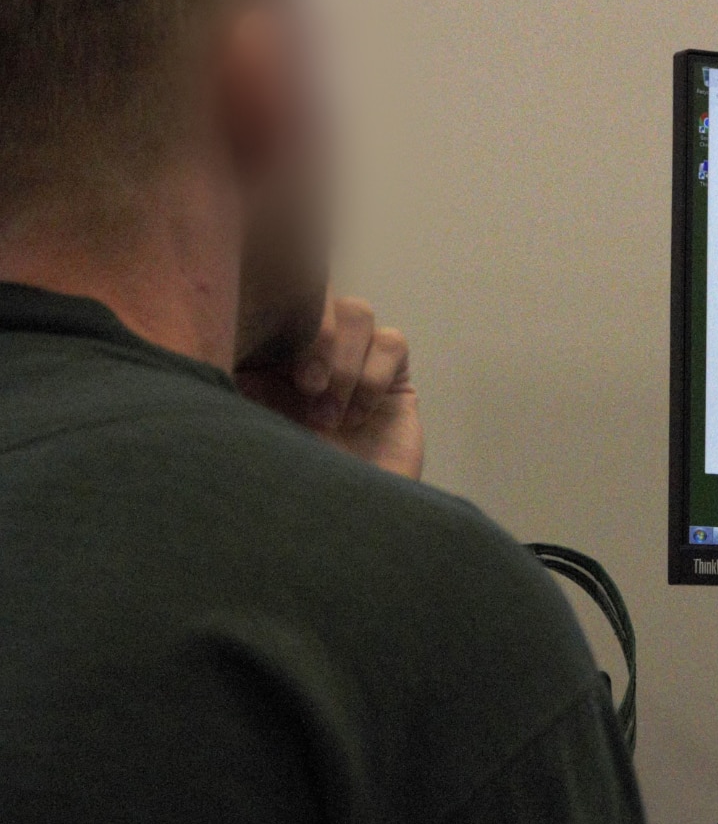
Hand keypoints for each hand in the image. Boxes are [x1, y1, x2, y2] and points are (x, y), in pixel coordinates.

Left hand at [237, 296, 423, 479]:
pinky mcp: (391, 379)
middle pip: (317, 297)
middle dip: (316, 340)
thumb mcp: (245, 429)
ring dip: (344, 363)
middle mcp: (304, 354)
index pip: (267, 300)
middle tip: (308, 388)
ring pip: (357, 312)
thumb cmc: (283, 487)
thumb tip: (219, 332)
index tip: (270, 358)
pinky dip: (375, 374)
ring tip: (332, 415)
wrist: (338, 526)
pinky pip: (392, 342)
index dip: (275, 314)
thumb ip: (238, 384)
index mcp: (258, 357)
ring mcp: (351, 364)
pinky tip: (358, 415)